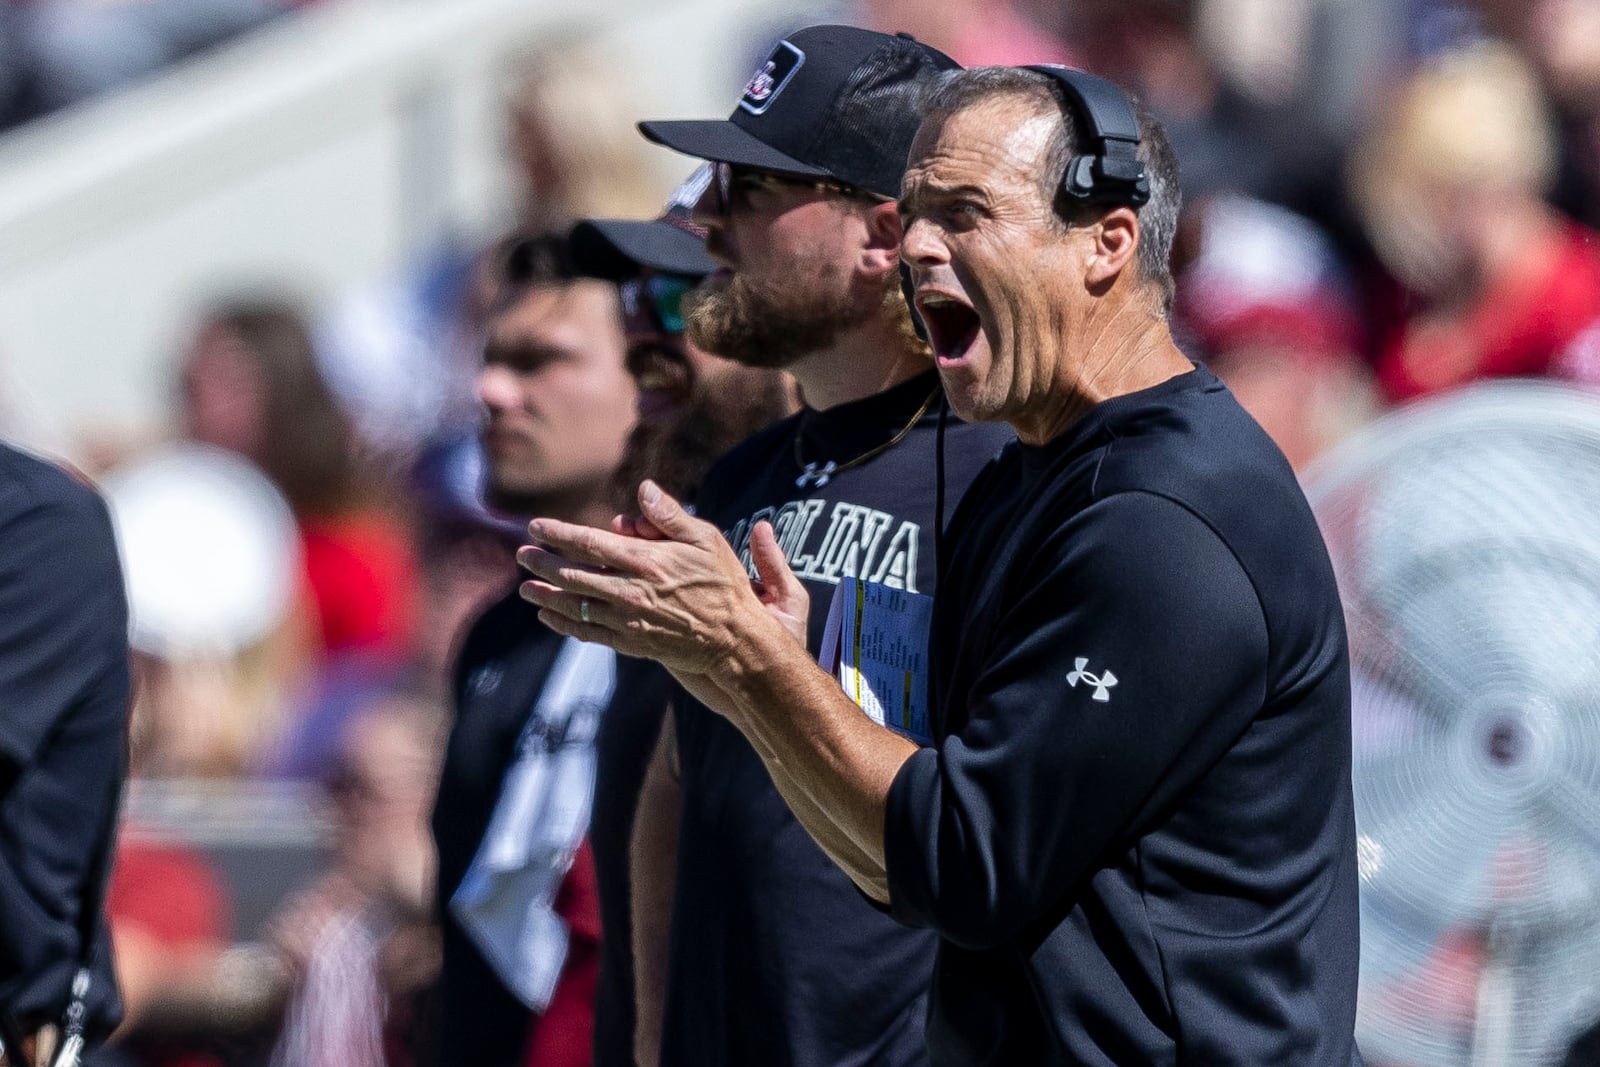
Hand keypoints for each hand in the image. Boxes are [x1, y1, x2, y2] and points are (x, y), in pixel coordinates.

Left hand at [517, 481, 805, 673]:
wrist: (734, 638)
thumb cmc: (724, 582)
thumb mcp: (706, 538)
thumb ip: (669, 515)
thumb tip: (643, 488)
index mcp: (646, 560)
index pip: (590, 543)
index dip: (558, 534)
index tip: (534, 526)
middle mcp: (631, 591)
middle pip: (574, 575)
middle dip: (543, 564)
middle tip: (521, 555)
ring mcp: (629, 620)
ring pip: (575, 606)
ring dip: (545, 596)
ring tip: (524, 588)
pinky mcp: (632, 643)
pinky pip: (589, 633)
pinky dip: (564, 624)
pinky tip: (548, 617)